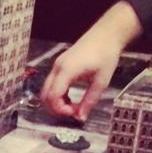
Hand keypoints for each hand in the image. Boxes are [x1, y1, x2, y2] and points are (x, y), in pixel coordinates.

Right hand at [40, 0, 141, 121]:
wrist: (107, 34)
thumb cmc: (106, 55)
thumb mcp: (101, 81)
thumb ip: (89, 101)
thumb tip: (81, 118)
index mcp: (67, 70)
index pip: (53, 96)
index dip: (60, 109)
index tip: (74, 113)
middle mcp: (57, 68)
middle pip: (45, 95)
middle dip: (55, 108)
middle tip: (71, 112)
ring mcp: (56, 66)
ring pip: (46, 90)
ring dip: (55, 102)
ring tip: (72, 105)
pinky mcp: (59, 65)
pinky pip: (51, 84)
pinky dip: (57, 94)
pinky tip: (69, 97)